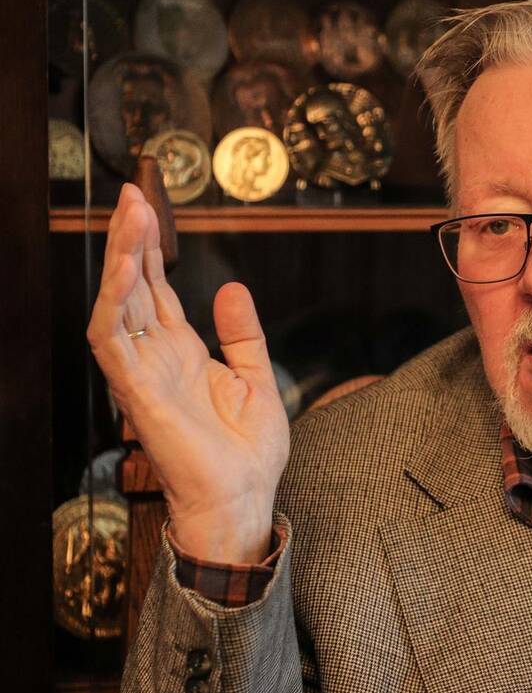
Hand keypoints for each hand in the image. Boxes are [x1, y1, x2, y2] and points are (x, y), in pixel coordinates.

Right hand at [87, 184, 289, 563]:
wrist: (245, 497)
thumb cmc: (246, 453)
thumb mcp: (256, 377)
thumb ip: (243, 333)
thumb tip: (231, 288)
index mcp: (184, 354)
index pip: (157, 291)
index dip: (150, 251)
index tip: (149, 207)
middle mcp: (157, 357)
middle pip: (133, 288)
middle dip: (131, 241)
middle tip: (134, 195)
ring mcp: (144, 373)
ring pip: (117, 304)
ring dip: (120, 260)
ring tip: (129, 216)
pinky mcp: (138, 391)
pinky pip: (114, 341)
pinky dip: (115, 303)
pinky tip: (125, 271)